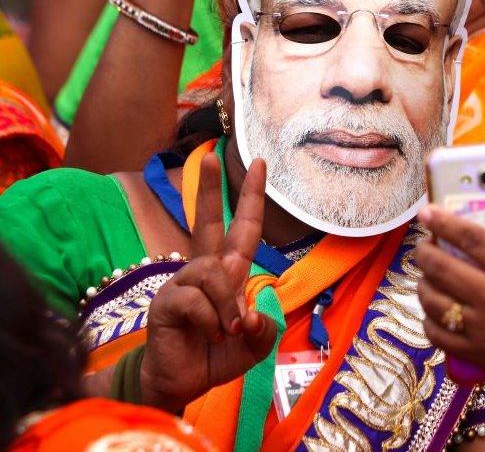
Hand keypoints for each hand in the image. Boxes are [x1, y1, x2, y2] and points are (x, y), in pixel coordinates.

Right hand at [140, 154, 275, 412]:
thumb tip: (250, 316)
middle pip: (206, 222)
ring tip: (226, 332)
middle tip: (211, 156)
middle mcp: (203, 270)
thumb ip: (263, 330)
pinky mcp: (165, 302)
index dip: (251, 198)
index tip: (261, 163)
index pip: (243, 229)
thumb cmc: (216, 356)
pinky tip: (207, 335)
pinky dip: (211, 322)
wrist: (181, 383)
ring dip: (227, 305)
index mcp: (228, 272)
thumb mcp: (253, 345)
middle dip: (209, 190)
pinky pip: (196, 301)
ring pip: (213, 274)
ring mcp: (181, 283)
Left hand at [415, 186, 484, 414]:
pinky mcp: (481, 356)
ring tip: (428, 274)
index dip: (442, 221)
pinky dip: (429, 319)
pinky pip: (438, 335)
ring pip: (433, 300)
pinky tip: (435, 310)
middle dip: (424, 250)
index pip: (469, 237)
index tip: (427, 212)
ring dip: (423, 282)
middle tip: (425, 243)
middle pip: (441, 267)